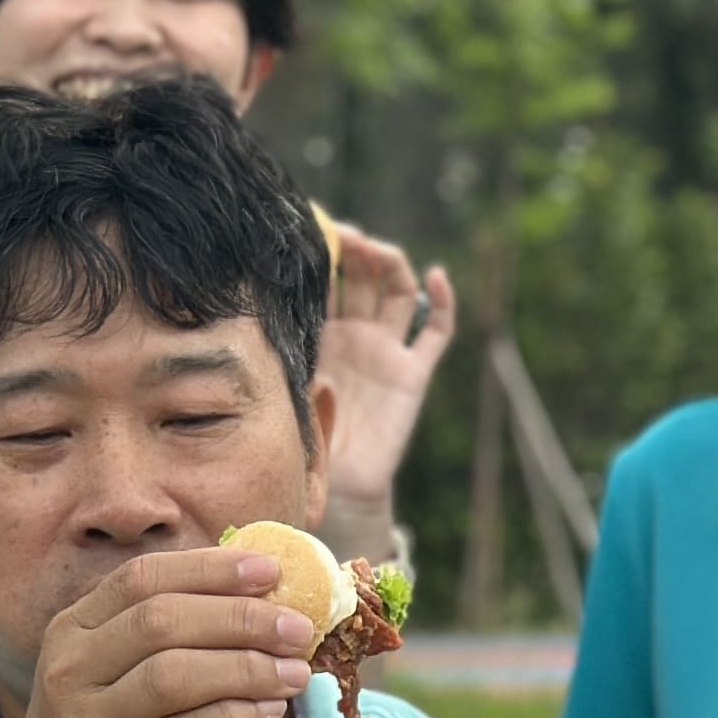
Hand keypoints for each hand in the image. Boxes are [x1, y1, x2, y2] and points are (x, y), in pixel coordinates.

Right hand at [0, 546, 312, 717]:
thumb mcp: (102, 679)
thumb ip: (157, 638)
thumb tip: (253, 598)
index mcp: (71, 634)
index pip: (142, 579)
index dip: (210, 568)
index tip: (271, 569)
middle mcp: (70, 673)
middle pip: (162, 621)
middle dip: (241, 617)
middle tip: (298, 627)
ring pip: (172, 677)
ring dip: (246, 668)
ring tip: (296, 673)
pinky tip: (269, 714)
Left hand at [315, 224, 455, 516]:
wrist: (337, 486)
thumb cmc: (303, 438)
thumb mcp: (287, 385)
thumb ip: (287, 350)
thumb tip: (275, 312)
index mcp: (323, 334)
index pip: (329, 282)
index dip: (326, 256)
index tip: (312, 232)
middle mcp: (357, 335)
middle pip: (364, 277)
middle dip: (355, 251)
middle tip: (342, 235)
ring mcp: (388, 350)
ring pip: (397, 292)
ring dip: (391, 264)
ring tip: (375, 250)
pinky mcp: (414, 371)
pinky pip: (436, 331)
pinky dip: (442, 301)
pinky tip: (435, 276)